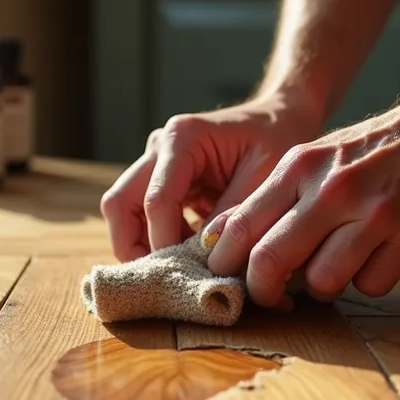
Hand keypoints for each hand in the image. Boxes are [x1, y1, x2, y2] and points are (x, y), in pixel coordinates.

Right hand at [99, 96, 322, 261]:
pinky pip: (142, 217)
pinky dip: (158, 241)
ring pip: (122, 212)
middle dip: (134, 247)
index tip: (187, 274)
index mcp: (183, 138)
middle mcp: (160, 147)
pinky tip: (189, 257)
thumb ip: (233, 215)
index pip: (155, 200)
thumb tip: (207, 258)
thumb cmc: (278, 139)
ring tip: (180, 270)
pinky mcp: (161, 180)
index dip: (165, 242)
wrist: (281, 118)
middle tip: (164, 280)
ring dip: (142, 246)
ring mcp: (156, 163)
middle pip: (119, 204)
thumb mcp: (265, 176)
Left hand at [203, 94, 399, 307]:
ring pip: (322, 282)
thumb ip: (274, 197)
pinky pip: (371, 285)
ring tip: (339, 264)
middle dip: (263, 290)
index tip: (230, 278)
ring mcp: (374, 213)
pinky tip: (380, 255)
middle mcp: (332, 188)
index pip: (240, 227)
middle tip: (272, 296)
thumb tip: (220, 241)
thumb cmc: (373, 151)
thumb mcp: (316, 158)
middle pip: (270, 261)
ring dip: (325, 285)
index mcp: (300, 166)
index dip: (226, 264)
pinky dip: (371, 279)